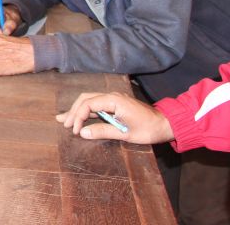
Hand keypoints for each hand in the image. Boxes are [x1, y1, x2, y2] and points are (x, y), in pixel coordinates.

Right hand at [56, 92, 174, 143]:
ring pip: (89, 100)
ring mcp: (113, 99)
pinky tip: (79, 118)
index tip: (76, 131)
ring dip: (77, 110)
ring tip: (64, 119)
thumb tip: (83, 133)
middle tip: (65, 125)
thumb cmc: (148, 129)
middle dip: (74, 112)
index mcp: (114, 100)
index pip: (88, 104)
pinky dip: (86, 111)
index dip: (78, 117)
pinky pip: (96, 104)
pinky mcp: (115, 104)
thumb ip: (103, 131)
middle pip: (85, 99)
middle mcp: (112, 96)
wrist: (166, 124)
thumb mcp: (125, 134)